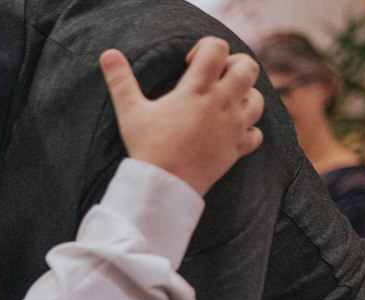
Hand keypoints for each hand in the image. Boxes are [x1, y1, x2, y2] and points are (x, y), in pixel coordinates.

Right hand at [100, 36, 263, 195]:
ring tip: (222, 104)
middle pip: (248, 66)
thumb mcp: (130, 112)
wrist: (163, 186)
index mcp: (197, 90)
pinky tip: (228, 132)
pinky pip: (255, 134)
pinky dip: (247, 130)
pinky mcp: (237, 149)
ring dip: (244, 96)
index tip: (189, 64)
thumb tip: (107, 54)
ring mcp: (233, 126)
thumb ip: (121, 81)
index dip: (204, 48)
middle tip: (213, 79)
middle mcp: (221, 103)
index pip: (216, 48)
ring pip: (257, 98)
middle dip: (233, 65)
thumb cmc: (146, 148)